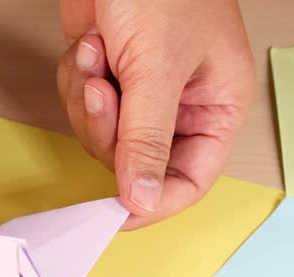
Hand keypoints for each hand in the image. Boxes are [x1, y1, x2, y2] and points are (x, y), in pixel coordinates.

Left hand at [57, 0, 254, 227]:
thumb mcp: (156, 68)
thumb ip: (147, 141)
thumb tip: (144, 202)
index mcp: (217, 105)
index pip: (191, 180)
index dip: (154, 203)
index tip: (113, 216)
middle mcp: (183, 103)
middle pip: (135, 162)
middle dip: (109, 129)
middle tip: (106, 90)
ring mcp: (142, 88)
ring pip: (102, 135)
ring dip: (88, 98)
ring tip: (99, 53)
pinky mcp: (109, 71)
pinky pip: (82, 103)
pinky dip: (76, 76)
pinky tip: (90, 42)